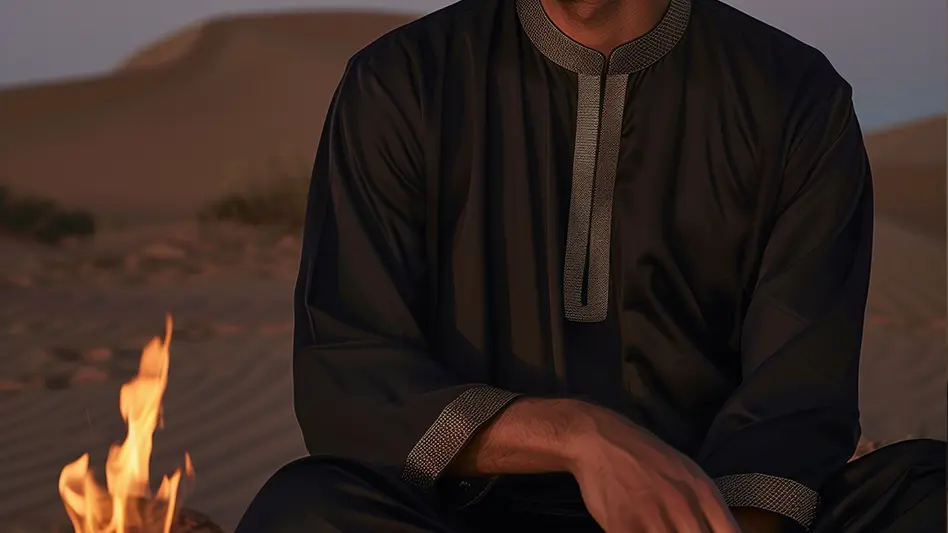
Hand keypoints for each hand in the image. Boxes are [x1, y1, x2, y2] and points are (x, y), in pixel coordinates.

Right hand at [565, 404, 740, 532]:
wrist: (599, 439)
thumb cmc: (645, 457)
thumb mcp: (687, 472)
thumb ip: (706, 506)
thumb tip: (720, 531)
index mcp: (704, 493)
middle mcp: (684, 506)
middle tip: (673, 530)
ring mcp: (654, 517)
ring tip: (653, 529)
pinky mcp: (624, 527)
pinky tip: (639, 530)